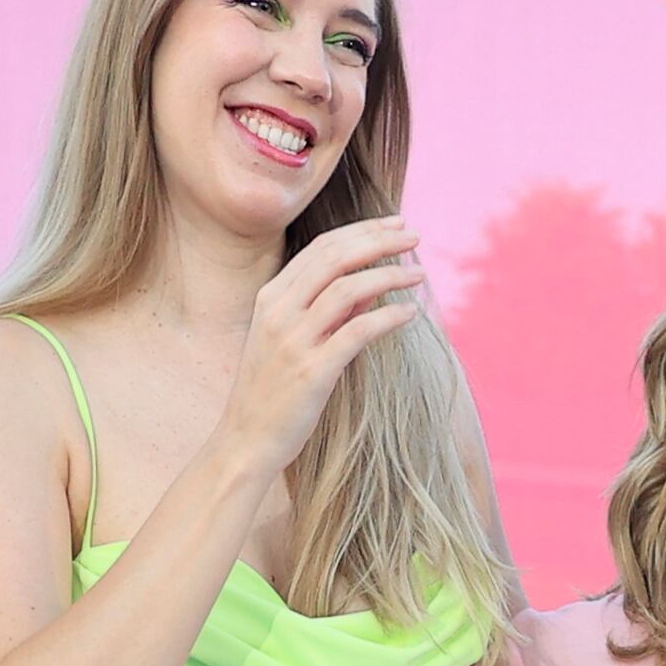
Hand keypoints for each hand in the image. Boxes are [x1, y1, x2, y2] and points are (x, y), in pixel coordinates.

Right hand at [222, 219, 427, 473]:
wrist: (246, 439)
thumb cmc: (272, 391)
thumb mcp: (290, 340)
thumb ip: (325, 311)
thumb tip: (369, 288)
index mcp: (271, 297)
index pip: (323, 248)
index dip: (363, 232)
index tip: (395, 225)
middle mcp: (279, 311)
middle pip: (336, 257)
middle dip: (380, 241)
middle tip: (415, 237)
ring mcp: (293, 340)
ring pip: (347, 289)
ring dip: (389, 275)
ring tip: (419, 275)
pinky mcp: (312, 371)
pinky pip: (357, 332)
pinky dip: (388, 318)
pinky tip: (410, 313)